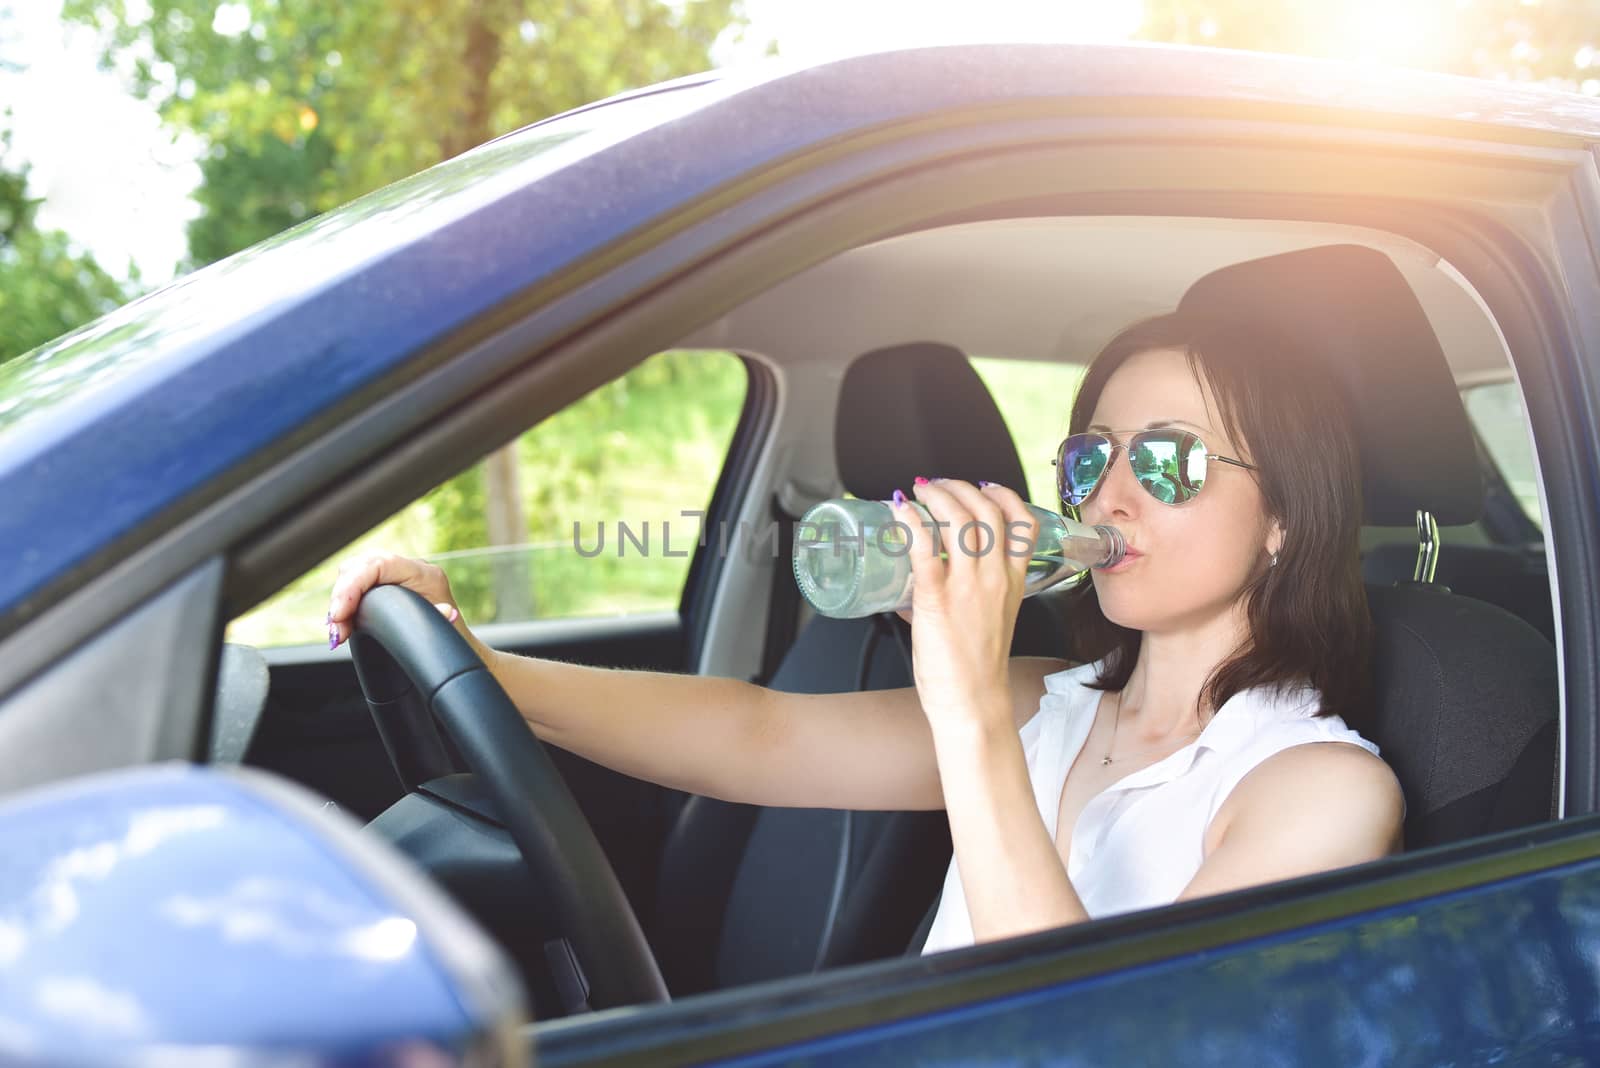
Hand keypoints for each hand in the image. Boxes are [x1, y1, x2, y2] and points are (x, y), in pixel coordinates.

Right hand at [326, 551, 461, 649]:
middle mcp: (411, 568)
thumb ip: (440, 620)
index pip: (379, 564)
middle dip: (342, 594)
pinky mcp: (386, 583)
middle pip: (361, 564)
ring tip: (338, 630)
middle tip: (336, 628)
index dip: (353, 586)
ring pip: (355, 571)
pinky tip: (340, 622)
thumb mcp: (446, 631)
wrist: (456, 645)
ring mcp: (397, 574)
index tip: (339, 614)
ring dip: (340, 599)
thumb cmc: (452, 640)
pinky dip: (344, 601)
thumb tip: (447, 613)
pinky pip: (357, 582)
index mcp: (426, 575)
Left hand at [900, 478, 1039, 734]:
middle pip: (987, 511)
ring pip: (959, 522)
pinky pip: (925, 551)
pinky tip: (901, 511)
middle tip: (936, 485)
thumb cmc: (976, 667)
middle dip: (960, 488)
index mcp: (1014, 581)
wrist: (972, 703)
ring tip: (918, 491)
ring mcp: (968, 587)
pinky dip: (912, 524)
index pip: (1023, 523)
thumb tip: (918, 580)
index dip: (1004, 495)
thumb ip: (962, 593)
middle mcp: (996, 577)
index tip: (984, 486)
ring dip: (936, 497)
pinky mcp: (938, 600)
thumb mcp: (987, 618)